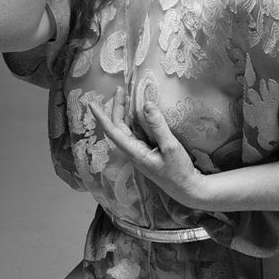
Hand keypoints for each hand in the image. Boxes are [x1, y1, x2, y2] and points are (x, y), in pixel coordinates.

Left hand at [89, 87, 205, 207]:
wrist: (187, 189)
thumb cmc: (179, 171)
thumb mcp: (171, 147)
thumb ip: (158, 126)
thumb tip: (146, 104)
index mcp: (135, 152)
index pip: (113, 132)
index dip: (102, 117)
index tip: (91, 104)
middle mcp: (133, 152)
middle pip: (118, 127)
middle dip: (117, 107)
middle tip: (120, 90)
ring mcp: (140, 152)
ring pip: (126, 129)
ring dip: (124, 112)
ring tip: (125, 96)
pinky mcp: (147, 151)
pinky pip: (136, 132)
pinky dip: (135, 120)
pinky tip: (137, 111)